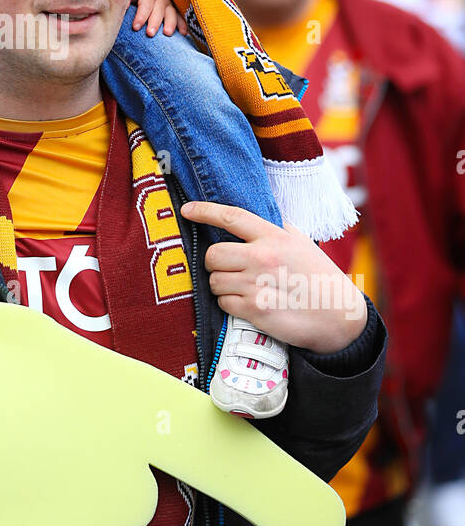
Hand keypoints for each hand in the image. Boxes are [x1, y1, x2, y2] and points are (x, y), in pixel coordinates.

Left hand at [131, 0, 187, 37]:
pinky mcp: (172, 8)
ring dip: (170, 23)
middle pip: (159, 8)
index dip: (141, 15)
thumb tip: (125, 6)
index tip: (135, 27)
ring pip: (171, 12)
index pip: (145, 3)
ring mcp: (168, 1)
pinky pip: (179, 16)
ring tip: (167, 33)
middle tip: (150, 33)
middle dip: (155, 22)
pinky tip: (183, 33)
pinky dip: (182, 24)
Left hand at [180, 202, 366, 354]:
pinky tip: (250, 304)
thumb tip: (247, 219)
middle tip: (230, 269)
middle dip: (215, 263)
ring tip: (246, 288)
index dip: (204, 211)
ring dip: (223, 286)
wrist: (338, 316)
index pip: (231, 217)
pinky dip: (230, 305)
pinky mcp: (255, 310)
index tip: (187, 210)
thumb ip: (275, 229)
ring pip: (215, 281)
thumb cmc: (319, 277)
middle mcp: (263, 257)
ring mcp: (257, 284)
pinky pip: (223, 303)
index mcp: (274, 236)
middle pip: (213, 254)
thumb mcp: (301, 243)